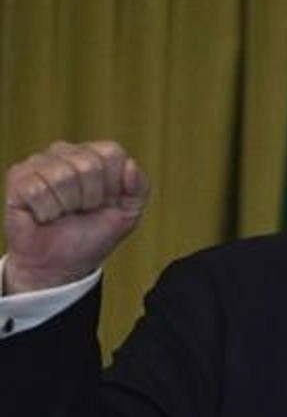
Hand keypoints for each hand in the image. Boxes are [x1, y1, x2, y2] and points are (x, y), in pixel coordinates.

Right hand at [4, 140, 148, 292]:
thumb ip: (139, 188)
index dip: (113, 184)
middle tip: (82, 211)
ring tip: (63, 213)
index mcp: (96, 156)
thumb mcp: (127, 215)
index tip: (105, 202)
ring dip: (66, 206)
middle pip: (88, 165)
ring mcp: (40, 162)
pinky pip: (37, 189)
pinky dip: (45, 211)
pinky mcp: (18, 177)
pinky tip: (44, 215)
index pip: (111, 153)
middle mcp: (67, 153)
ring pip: (61, 176)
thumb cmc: (92, 236)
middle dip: (90, 198)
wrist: (60, 264)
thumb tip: (130, 164)